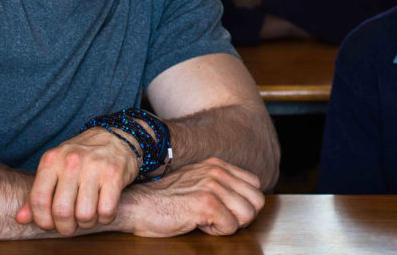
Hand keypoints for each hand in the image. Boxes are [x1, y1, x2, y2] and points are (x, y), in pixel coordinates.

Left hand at [16, 127, 139, 234]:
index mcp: (52, 159)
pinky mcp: (114, 174)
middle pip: (62, 211)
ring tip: (88, 217)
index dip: (42, 220)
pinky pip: (106, 210)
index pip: (38, 199)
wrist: (117, 136)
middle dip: (66, 227)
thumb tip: (20, 218)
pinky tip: (103, 212)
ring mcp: (94, 167)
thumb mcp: (55, 168)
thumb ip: (38, 193)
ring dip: (86, 223)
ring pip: (85, 214)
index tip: (49, 225)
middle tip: (70, 225)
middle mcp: (71, 161)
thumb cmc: (82, 157)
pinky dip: (105, 218)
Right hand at [120, 157, 264, 236]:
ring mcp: (212, 186)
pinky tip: (198, 224)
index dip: (244, 203)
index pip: (255, 185)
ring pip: (247, 215)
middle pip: (257, 201)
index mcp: (218, 165)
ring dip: (229, 224)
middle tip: (219, 219)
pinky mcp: (206, 203)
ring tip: (207, 220)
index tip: (225, 210)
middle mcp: (217, 172)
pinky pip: (231, 226)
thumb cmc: (166, 200)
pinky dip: (217, 232)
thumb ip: (221, 185)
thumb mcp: (197, 182)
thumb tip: (247, 201)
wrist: (139, 206)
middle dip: (242, 216)